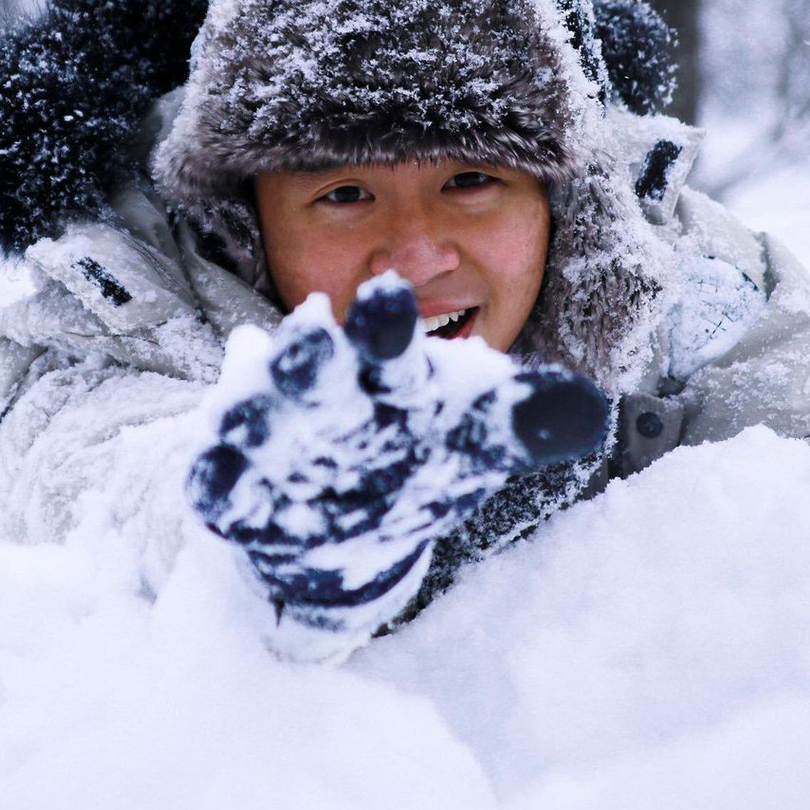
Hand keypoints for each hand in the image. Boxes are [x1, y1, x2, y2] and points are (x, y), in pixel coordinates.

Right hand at [186, 274, 607, 645]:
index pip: (387, 344)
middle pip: (314, 366)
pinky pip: (221, 481)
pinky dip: (217, 482)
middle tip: (310, 331)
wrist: (343, 519)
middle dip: (311, 353)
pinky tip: (213, 487)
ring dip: (252, 409)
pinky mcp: (239, 487)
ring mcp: (275, 438)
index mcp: (384, 376)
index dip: (387, 322)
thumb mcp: (471, 441)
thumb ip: (525, 421)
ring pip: (257, 414)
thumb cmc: (413, 456)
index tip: (392, 290)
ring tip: (244, 410)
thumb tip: (596, 410)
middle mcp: (325, 394)